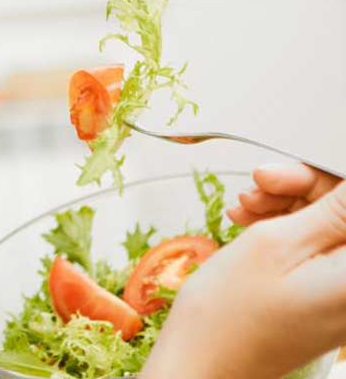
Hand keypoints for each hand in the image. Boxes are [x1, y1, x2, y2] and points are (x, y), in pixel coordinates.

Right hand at [139, 163, 345, 378]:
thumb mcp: (276, 245)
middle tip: (257, 188)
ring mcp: (344, 297)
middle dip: (302, 191)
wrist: (202, 365)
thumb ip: (333, 207)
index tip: (279, 174)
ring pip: (330, 227)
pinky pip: (318, 250)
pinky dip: (287, 232)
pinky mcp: (328, 300)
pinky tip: (252, 226)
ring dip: (288, 208)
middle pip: (345, 213)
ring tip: (245, 211)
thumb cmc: (229, 318)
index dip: (319, 177)